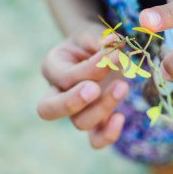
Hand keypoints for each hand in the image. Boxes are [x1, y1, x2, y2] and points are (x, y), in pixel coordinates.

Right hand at [38, 24, 128, 147]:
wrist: (97, 51)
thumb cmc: (92, 41)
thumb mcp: (93, 33)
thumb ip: (100, 39)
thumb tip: (112, 43)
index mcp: (53, 67)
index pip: (65, 76)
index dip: (91, 69)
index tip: (115, 56)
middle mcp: (58, 92)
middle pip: (49, 109)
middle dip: (73, 101)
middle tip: (94, 88)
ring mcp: (76, 110)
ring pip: (79, 122)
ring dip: (103, 107)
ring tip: (123, 86)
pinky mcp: (95, 121)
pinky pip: (96, 140)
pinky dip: (108, 135)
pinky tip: (121, 117)